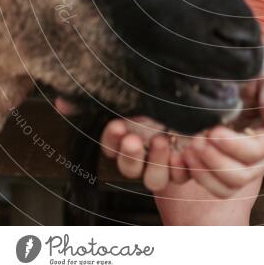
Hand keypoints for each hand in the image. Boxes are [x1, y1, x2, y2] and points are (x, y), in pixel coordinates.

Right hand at [55, 97, 192, 191]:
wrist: (201, 86)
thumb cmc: (164, 86)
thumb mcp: (135, 85)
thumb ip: (98, 95)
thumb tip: (62, 102)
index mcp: (128, 135)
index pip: (111, 147)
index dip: (112, 141)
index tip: (118, 125)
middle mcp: (145, 152)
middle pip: (130, 168)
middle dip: (130, 155)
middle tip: (135, 138)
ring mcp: (167, 160)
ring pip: (155, 179)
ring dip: (156, 163)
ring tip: (162, 139)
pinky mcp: (191, 163)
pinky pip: (184, 176)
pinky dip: (183, 167)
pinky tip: (185, 151)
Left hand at [181, 58, 263, 198]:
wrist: (254, 84)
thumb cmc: (263, 78)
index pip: (255, 152)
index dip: (233, 146)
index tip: (213, 131)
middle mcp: (261, 158)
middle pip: (240, 177)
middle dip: (214, 162)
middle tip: (195, 140)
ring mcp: (243, 166)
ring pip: (225, 187)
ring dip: (203, 173)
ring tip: (187, 150)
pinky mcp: (225, 168)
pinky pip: (213, 185)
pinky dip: (196, 176)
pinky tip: (181, 157)